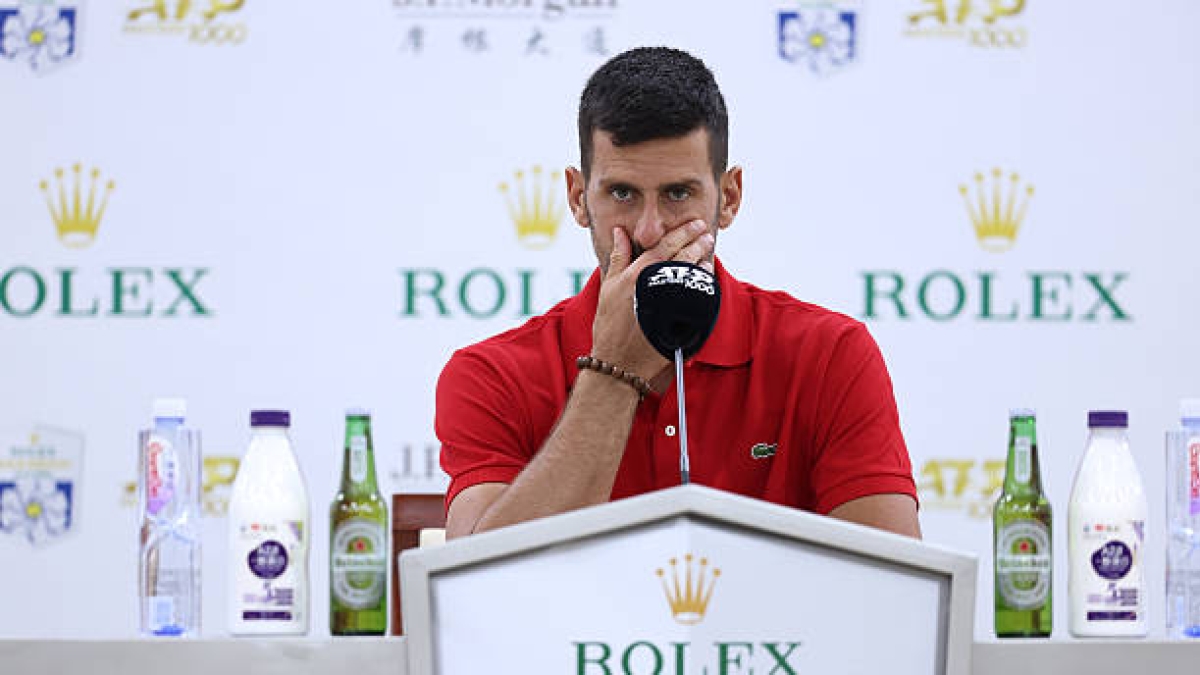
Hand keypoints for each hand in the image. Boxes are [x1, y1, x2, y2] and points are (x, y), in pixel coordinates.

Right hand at [590, 220, 714, 380]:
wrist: (620, 361)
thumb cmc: (610, 325)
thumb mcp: (609, 286)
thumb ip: (619, 257)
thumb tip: (620, 231)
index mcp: (639, 274)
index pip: (666, 244)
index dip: (683, 231)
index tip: (695, 224)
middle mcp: (658, 285)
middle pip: (685, 256)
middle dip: (698, 242)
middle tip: (706, 234)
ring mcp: (673, 303)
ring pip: (695, 274)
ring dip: (703, 260)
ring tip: (707, 253)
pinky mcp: (683, 319)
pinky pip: (700, 295)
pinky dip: (705, 283)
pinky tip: (706, 277)